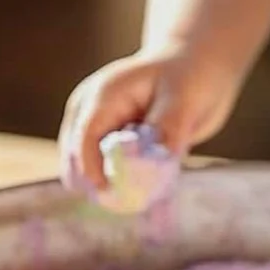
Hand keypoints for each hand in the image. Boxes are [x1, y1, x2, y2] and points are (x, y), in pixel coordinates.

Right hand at [58, 44, 239, 191]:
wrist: (194, 65)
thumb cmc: (190, 76)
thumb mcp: (185, 100)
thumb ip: (167, 129)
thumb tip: (155, 161)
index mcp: (105, 95)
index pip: (84, 136)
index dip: (91, 168)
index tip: (107, 192)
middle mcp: (91, 109)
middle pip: (75, 155)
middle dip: (94, 181)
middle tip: (123, 203)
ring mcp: (96, 126)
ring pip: (84, 167)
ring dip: (107, 185)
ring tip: (136, 198)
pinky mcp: (107, 141)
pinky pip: (103, 170)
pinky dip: (118, 183)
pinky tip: (142, 191)